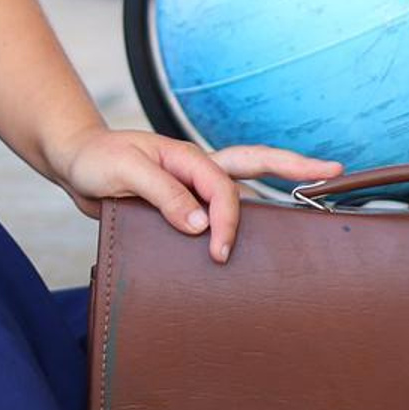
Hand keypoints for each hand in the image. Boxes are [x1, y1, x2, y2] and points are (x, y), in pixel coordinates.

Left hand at [46, 126, 344, 264]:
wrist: (74, 164)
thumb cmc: (96, 160)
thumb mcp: (124, 172)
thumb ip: (162, 195)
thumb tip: (200, 225)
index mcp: (188, 158)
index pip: (223, 190)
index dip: (227, 221)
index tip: (218, 252)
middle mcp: (197, 170)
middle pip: (255, 165)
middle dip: (295, 167)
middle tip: (335, 170)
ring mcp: (192, 186)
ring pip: (242, 189)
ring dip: (273, 192)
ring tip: (314, 201)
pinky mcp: (181, 205)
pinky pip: (216, 212)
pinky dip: (237, 223)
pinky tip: (249, 244)